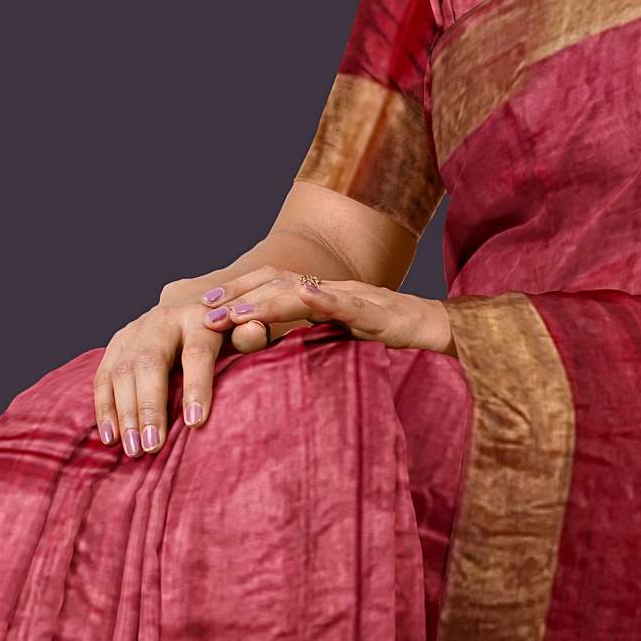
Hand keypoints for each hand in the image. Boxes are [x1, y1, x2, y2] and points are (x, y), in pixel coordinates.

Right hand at [92, 270, 250, 457]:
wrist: (194, 305)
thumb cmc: (226, 330)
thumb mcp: (243, 330)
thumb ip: (250, 336)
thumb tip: (256, 332)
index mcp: (199, 317)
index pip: (197, 352)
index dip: (196, 385)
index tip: (196, 421)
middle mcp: (163, 320)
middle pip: (150, 362)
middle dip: (149, 407)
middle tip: (153, 446)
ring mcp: (136, 330)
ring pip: (122, 371)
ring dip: (125, 414)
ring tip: (133, 450)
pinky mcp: (118, 342)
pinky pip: (103, 376)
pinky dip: (105, 408)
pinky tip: (110, 437)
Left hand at [201, 267, 454, 358]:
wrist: (438, 329)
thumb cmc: (389, 338)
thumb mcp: (340, 340)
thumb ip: (308, 339)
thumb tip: (269, 357)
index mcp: (318, 296)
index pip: (269, 287)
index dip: (235, 293)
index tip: (202, 308)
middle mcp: (330, 289)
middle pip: (275, 283)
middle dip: (237, 295)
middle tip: (203, 312)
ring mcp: (353, 297)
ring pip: (302, 293)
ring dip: (265, 301)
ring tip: (235, 313)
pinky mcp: (378, 313)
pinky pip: (347, 304)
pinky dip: (323, 299)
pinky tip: (301, 297)